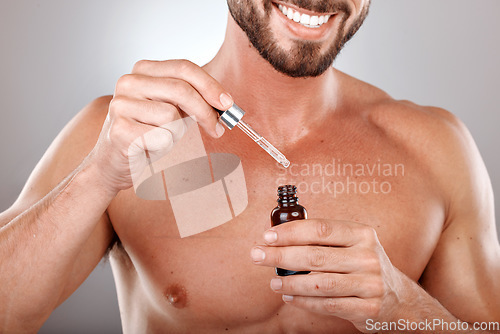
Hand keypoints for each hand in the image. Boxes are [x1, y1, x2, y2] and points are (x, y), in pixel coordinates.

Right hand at [89, 59, 232, 193]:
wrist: (114, 163)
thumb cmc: (149, 134)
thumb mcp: (172, 110)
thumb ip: (194, 100)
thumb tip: (225, 104)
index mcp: (143, 70)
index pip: (184, 68)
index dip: (210, 85)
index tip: (228, 103)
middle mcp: (128, 82)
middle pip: (181, 90)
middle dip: (206, 111)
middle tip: (217, 129)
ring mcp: (120, 104)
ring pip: (172, 116)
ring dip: (176, 134)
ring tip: (162, 139)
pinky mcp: (119, 130)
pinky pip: (161, 137)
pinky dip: (164, 147)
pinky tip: (150, 149)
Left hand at [251, 219, 409, 332]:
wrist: (399, 299)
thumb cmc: (363, 265)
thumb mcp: (353, 244)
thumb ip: (322, 239)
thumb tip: (277, 235)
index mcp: (361, 234)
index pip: (320, 229)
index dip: (290, 232)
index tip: (267, 236)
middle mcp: (367, 257)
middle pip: (315, 256)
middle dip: (280, 256)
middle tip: (257, 256)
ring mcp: (369, 284)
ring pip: (320, 283)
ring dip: (290, 283)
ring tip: (273, 282)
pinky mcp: (367, 308)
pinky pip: (328, 305)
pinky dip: (305, 302)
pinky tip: (290, 297)